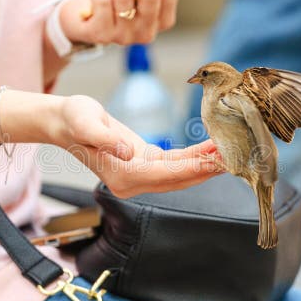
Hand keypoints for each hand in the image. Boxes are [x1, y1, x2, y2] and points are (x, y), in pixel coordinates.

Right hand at [51, 95, 222, 197]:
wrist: (62, 121)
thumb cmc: (72, 118)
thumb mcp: (84, 122)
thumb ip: (104, 138)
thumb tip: (127, 151)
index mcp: (122, 175)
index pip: (166, 174)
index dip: (194, 167)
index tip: (218, 160)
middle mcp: (132, 182)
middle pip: (178, 179)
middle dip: (208, 170)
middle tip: (238, 157)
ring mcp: (138, 177)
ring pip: (180, 175)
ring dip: (206, 165)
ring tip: (233, 152)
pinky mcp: (143, 165)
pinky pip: (174, 165)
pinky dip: (194, 159)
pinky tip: (212, 149)